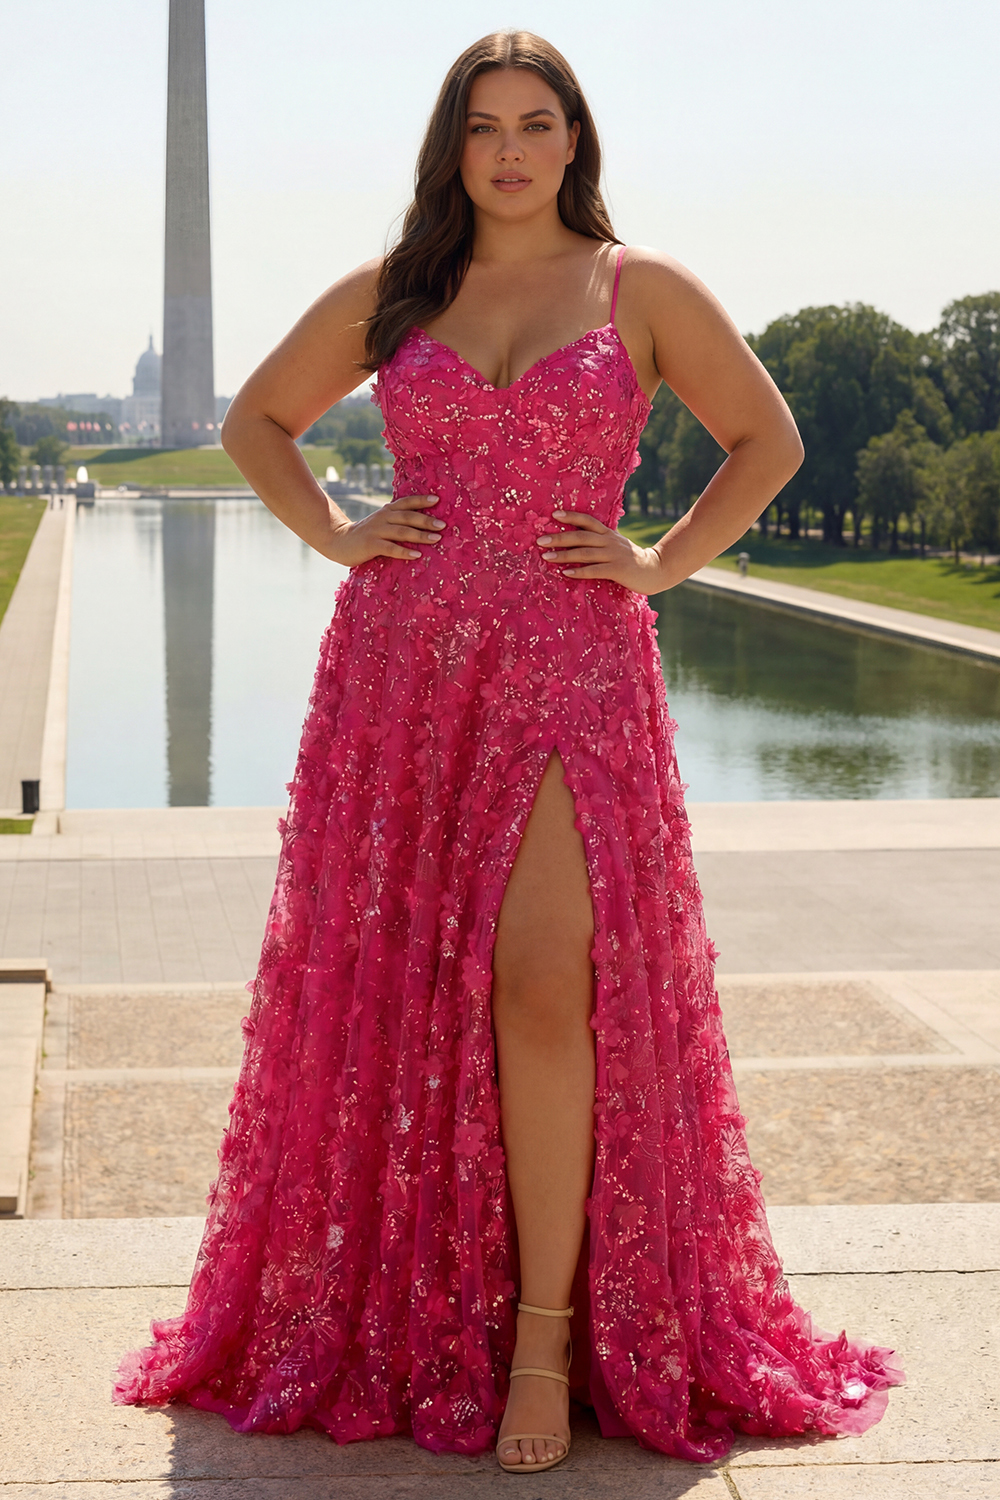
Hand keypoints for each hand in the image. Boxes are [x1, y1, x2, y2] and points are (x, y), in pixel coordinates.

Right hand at [328, 494, 444, 566]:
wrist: (339, 541)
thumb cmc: (367, 534)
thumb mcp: (381, 523)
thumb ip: (397, 521)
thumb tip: (423, 525)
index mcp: (387, 511)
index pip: (406, 502)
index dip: (421, 500)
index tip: (437, 500)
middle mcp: (383, 518)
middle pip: (408, 517)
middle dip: (426, 520)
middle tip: (443, 525)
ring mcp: (376, 531)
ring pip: (402, 531)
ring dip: (420, 535)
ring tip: (436, 539)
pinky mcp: (371, 545)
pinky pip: (390, 548)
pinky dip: (404, 551)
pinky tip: (416, 554)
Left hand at [537, 510, 665, 593]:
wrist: (655, 570)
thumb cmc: (629, 559)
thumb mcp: (615, 545)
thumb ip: (598, 541)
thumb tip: (574, 539)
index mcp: (608, 533)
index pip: (587, 521)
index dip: (571, 516)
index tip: (553, 514)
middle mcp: (609, 541)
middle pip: (581, 536)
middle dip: (559, 537)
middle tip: (540, 540)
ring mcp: (614, 555)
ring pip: (584, 553)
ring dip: (564, 555)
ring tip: (546, 557)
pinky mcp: (617, 570)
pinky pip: (594, 570)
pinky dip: (579, 571)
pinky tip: (565, 572)